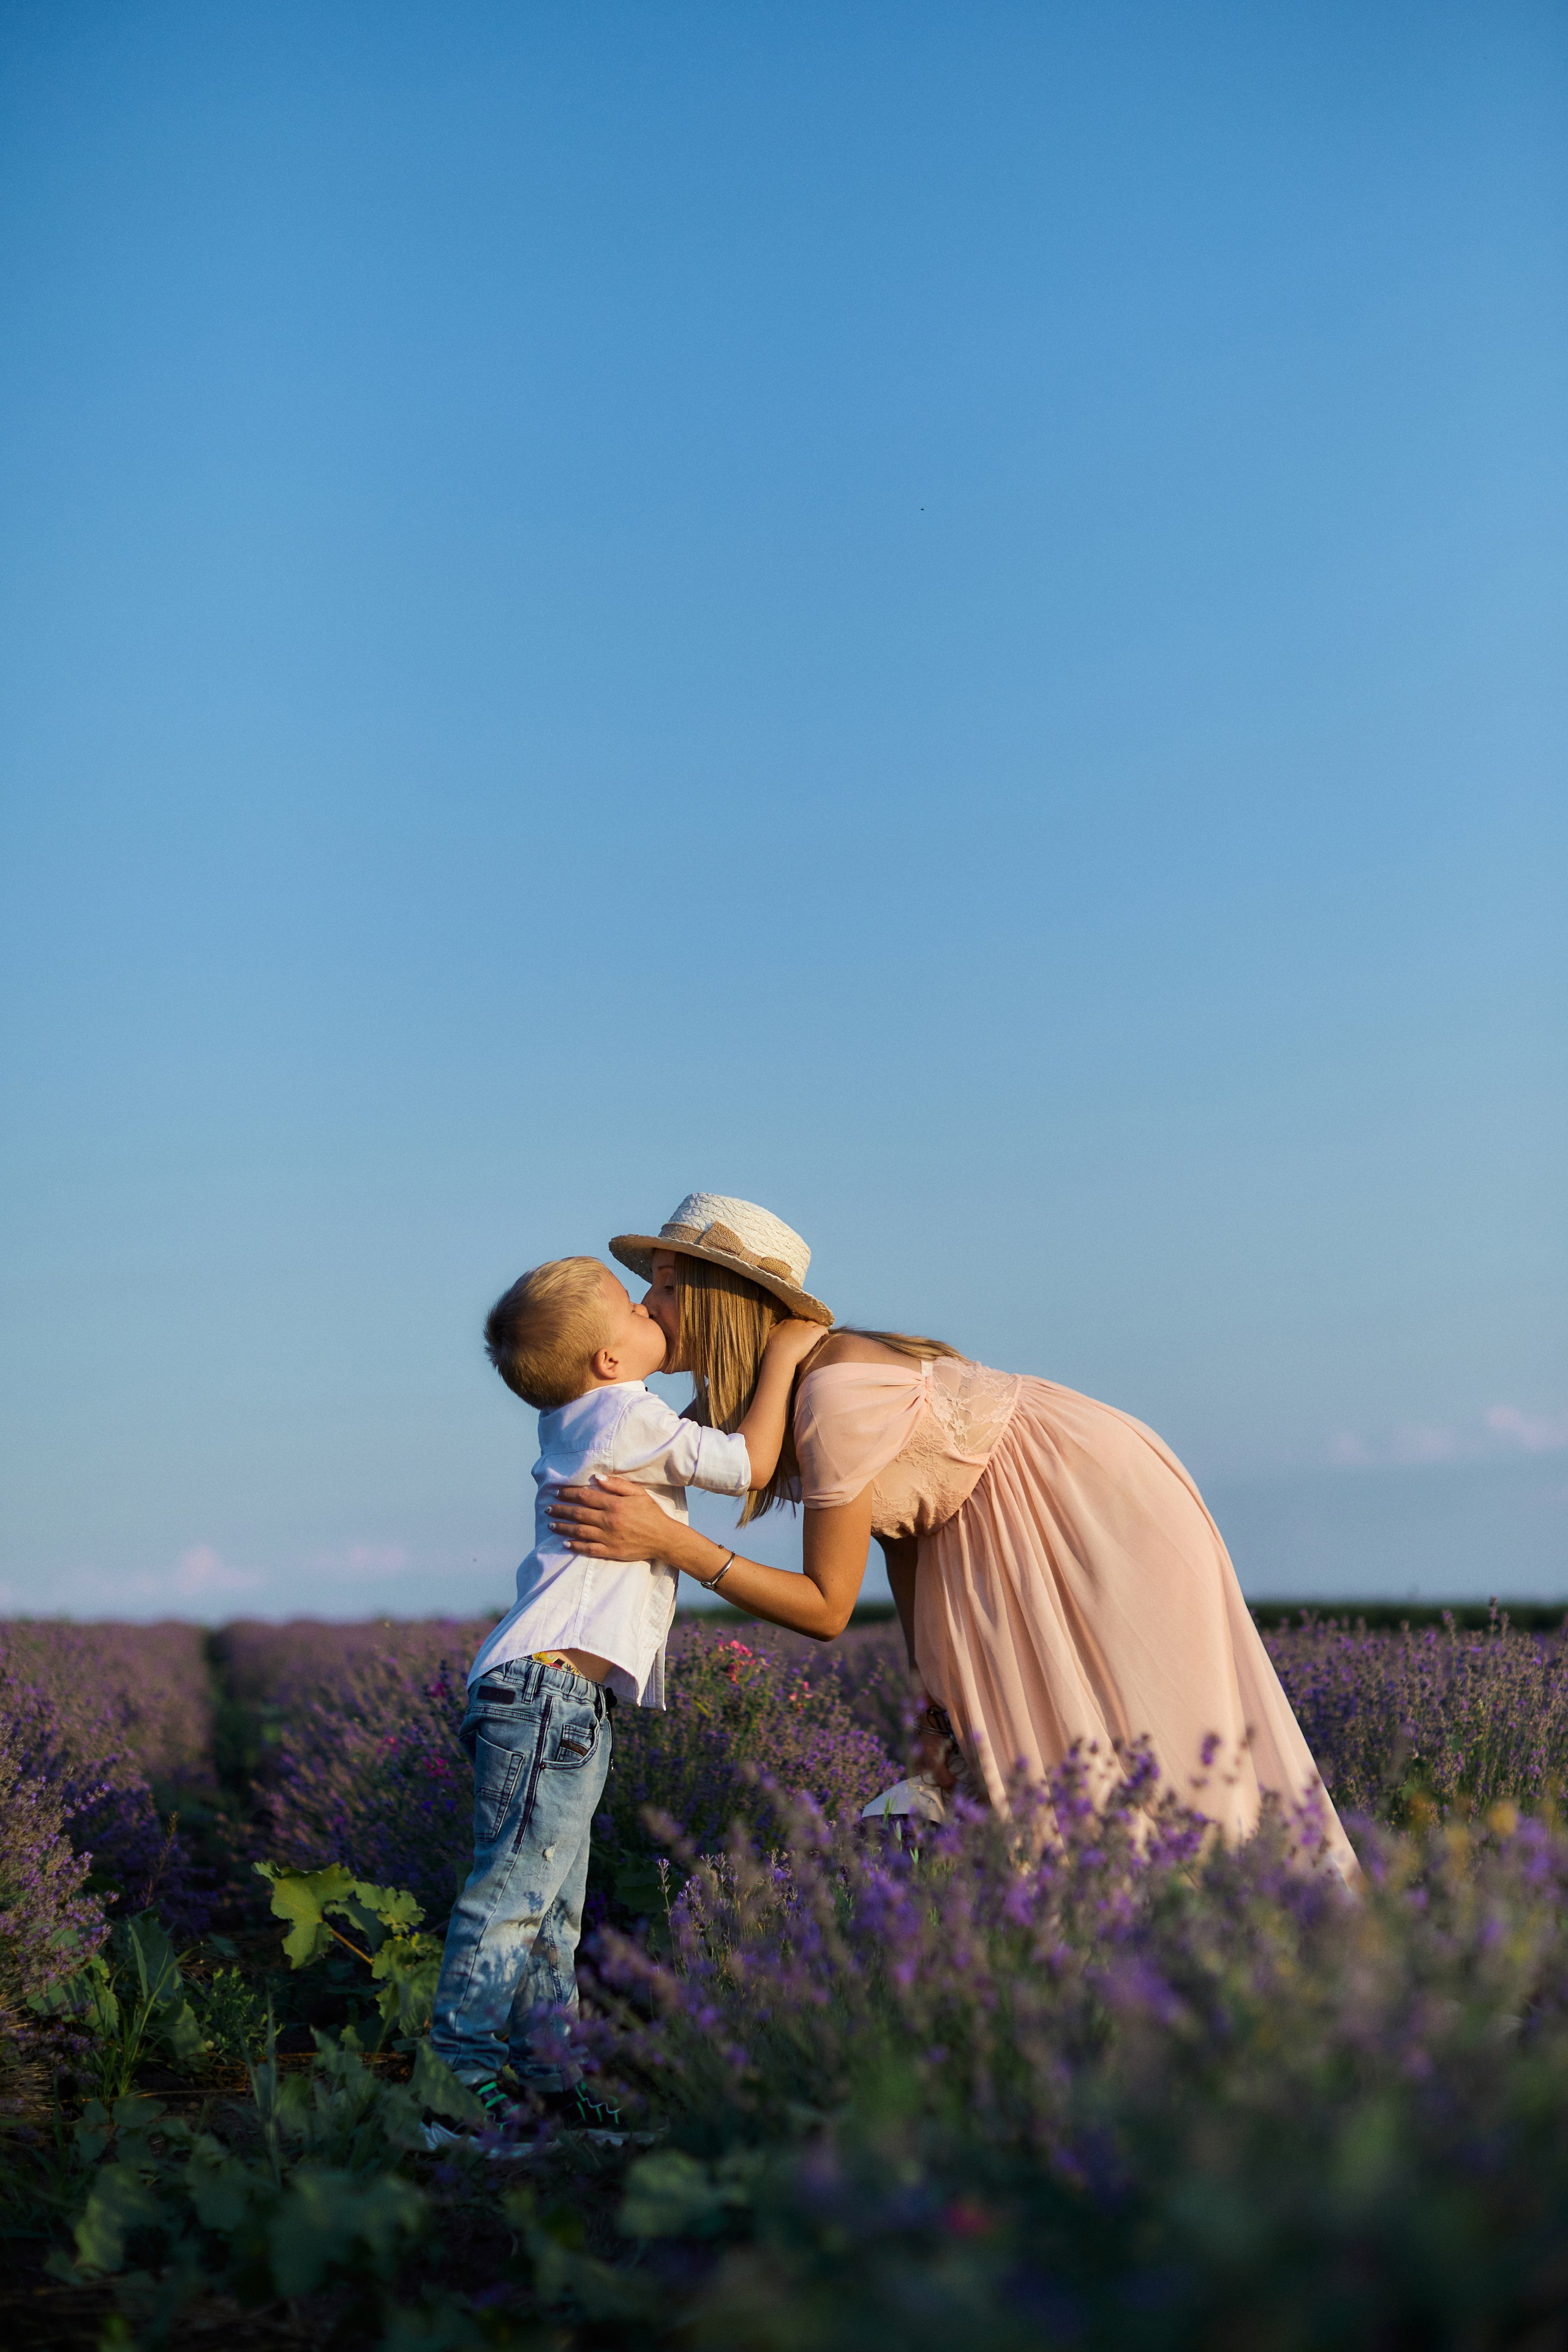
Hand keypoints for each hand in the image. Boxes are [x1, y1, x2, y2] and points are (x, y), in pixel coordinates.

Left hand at [547, 1475, 684, 1563]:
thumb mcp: (638, 1493)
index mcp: (614, 1504)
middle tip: (548, 1509)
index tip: (558, 1493)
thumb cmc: (651, 1513)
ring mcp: (608, 1537)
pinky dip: (575, 1546)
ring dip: (563, 1528)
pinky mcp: (610, 1551)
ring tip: (551, 1525)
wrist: (664, 1538)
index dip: (569, 1494)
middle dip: (561, 1510)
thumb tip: (596, 1477)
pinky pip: (588, 1549)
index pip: (585, 1496)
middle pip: (578, 1513)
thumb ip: (617, 1485)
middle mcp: (608, 1520)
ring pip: (579, 1531)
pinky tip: (565, 1543)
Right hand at [767, 1318, 827, 1366]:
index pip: (794, 1323)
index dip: (797, 1329)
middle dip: (806, 1330)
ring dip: (815, 1330)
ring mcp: (805, 1327)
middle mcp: (795, 1322)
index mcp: (784, 1323)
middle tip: (807, 1338)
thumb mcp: (769, 1338)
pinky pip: (822, 1329)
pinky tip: (825, 1337)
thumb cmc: (772, 1350)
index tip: (798, 1336)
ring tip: (816, 1338)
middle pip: (804, 1323)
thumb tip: (774, 1333)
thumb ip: (772, 1333)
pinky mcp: (813, 1332)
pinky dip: (824, 1332)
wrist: (780, 1354)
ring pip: (813, 1324)